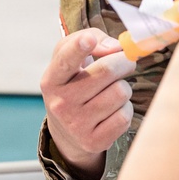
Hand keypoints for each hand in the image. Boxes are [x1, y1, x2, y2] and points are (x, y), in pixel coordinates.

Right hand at [41, 28, 136, 179]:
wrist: (68, 131)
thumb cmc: (75, 84)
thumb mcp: (73, 59)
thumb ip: (91, 38)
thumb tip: (114, 47)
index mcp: (52, 79)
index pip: (65, 60)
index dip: (78, 47)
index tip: (88, 39)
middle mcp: (61, 102)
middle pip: (107, 70)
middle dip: (124, 61)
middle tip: (126, 61)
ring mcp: (76, 124)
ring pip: (121, 93)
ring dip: (124, 88)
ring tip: (112, 92)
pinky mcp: (93, 141)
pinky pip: (124, 116)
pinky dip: (125, 110)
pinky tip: (112, 111)